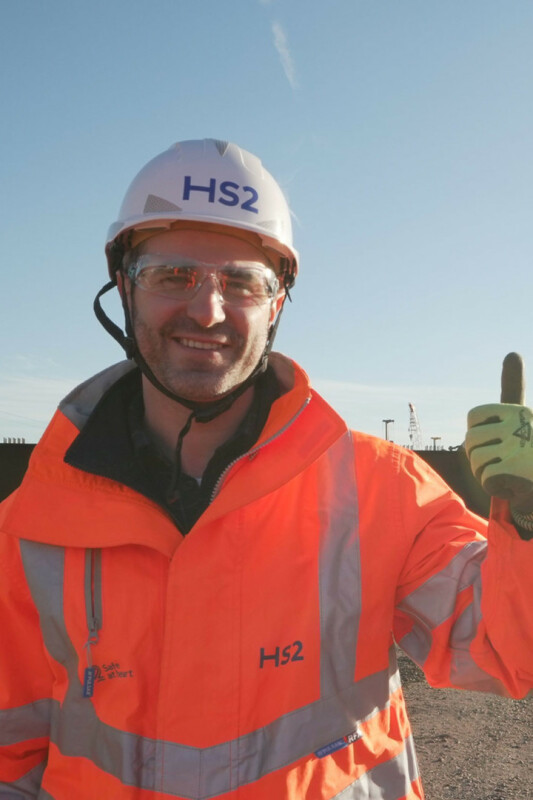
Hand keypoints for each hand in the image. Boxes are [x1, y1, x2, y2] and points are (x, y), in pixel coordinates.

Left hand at [465, 353, 532, 511]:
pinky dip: (495, 487)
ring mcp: (520, 447)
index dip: (478, 435)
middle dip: (479, 457)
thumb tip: (513, 353)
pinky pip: (486, 478)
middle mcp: (521, 424)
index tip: (497, 441)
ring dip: (486, 473)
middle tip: (502, 463)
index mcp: (518, 410)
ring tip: (508, 474)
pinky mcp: (518, 470)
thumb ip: (514, 387)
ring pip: (477, 461)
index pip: (474, 418)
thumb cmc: (529, 448)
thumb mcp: (520, 415)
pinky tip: (513, 486)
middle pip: (471, 441)